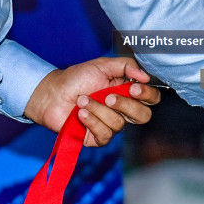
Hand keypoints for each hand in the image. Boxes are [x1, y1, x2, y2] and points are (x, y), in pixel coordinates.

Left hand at [24, 57, 157, 146]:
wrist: (52, 93)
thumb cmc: (76, 78)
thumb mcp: (102, 65)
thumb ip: (126, 65)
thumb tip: (145, 76)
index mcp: (127, 92)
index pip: (151, 98)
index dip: (147, 95)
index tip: (133, 87)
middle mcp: (122, 110)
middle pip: (143, 116)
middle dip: (126, 106)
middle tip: (109, 96)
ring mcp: (110, 125)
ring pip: (119, 124)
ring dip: (99, 110)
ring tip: (83, 100)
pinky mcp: (97, 138)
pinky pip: (105, 135)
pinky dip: (92, 122)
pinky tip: (81, 114)